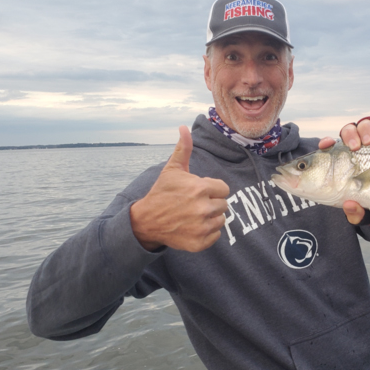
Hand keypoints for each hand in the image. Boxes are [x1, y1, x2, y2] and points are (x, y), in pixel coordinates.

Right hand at [130, 126, 229, 251]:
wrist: (146, 221)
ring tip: (193, 215)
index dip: (212, 189)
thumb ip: (184, 149)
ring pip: (221, 220)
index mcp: (200, 188)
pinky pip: (216, 236)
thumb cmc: (162, 192)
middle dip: (212, 203)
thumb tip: (184, 127)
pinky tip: (193, 227)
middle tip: (194, 204)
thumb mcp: (172, 169)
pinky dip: (207, 233)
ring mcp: (202, 227)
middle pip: (224, 205)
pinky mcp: (199, 242)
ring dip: (211, 218)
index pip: (224, 189)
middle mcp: (203, 208)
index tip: (199, 192)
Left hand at [317, 117, 369, 224]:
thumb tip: (349, 206)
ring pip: (363, 126)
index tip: (326, 144)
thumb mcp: (361, 212)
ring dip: (365, 130)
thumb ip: (354, 212)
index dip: (326, 144)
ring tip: (369, 141)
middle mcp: (355, 151)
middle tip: (355, 146)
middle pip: (347, 132)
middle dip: (349, 135)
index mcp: (342, 166)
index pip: (330, 150)